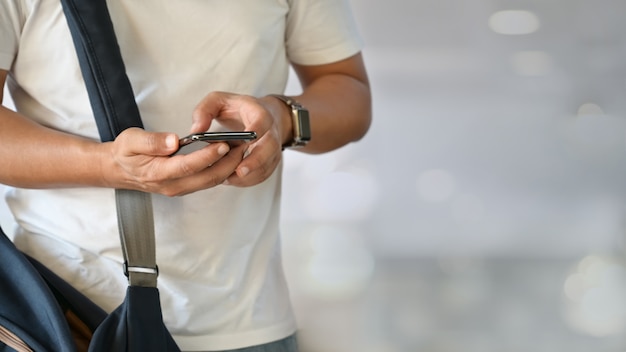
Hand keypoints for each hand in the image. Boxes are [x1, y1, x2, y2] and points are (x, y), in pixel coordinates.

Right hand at [105, 128, 245, 195]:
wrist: (119, 170)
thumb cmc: (125, 153)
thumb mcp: (130, 140)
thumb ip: (152, 141)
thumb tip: (173, 141)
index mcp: (158, 172)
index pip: (189, 165)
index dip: (208, 156)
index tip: (223, 144)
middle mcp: (172, 185)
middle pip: (207, 177)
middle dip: (228, 162)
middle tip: (242, 145)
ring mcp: (180, 189)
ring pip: (211, 181)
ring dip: (229, 166)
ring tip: (241, 148)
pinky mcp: (186, 187)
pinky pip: (208, 181)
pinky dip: (222, 170)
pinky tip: (230, 156)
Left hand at [191, 92, 286, 186]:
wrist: (259, 116)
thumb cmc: (237, 108)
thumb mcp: (218, 101)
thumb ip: (204, 111)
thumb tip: (196, 130)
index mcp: (259, 113)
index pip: (262, 121)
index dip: (256, 130)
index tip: (246, 140)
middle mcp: (270, 131)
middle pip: (270, 147)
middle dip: (256, 161)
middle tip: (240, 171)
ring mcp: (272, 148)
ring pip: (267, 164)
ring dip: (249, 175)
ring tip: (228, 179)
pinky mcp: (270, 162)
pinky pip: (263, 174)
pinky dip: (248, 180)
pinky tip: (231, 179)